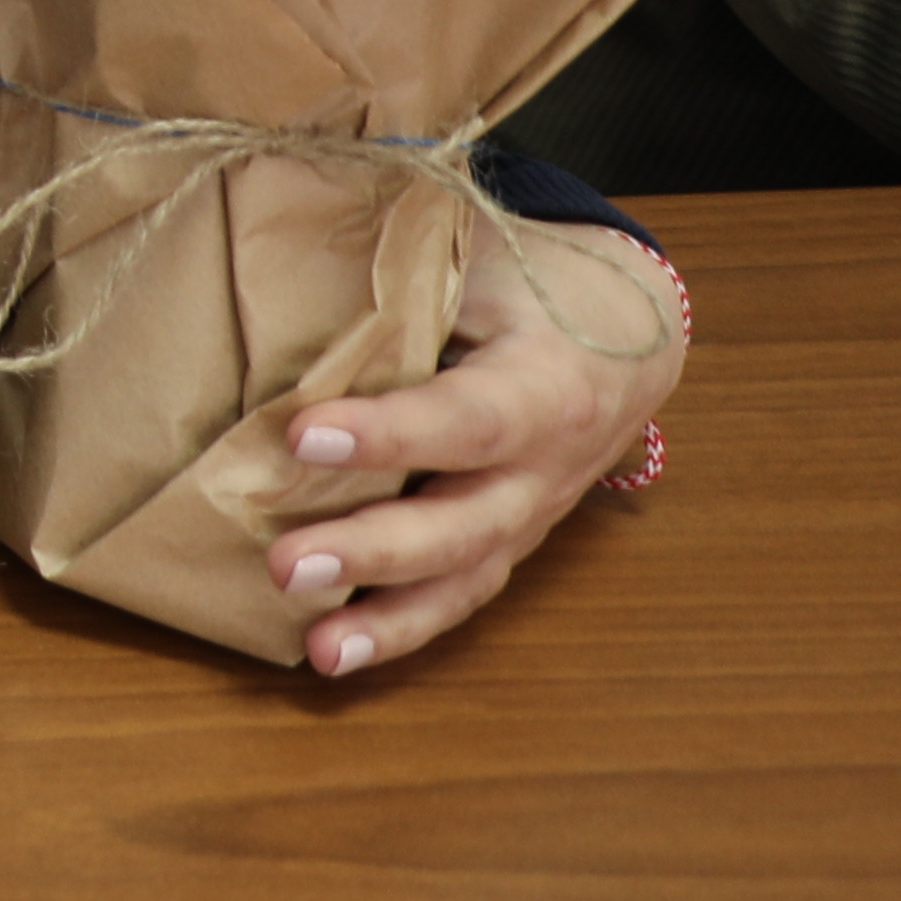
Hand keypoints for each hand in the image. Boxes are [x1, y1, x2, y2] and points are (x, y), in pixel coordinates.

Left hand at [262, 222, 687, 679]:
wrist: (625, 335)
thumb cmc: (530, 284)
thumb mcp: (482, 257)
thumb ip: (402, 272)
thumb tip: (274, 246)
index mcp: (546, 385)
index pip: (466, 417)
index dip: (392, 432)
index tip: (303, 432)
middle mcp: (545, 468)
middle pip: (464, 523)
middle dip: (374, 550)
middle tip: (285, 564)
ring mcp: (527, 517)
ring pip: (464, 579)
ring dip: (387, 619)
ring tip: (317, 648)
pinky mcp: (503, 544)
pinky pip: (456, 598)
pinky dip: (397, 631)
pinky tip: (329, 654)